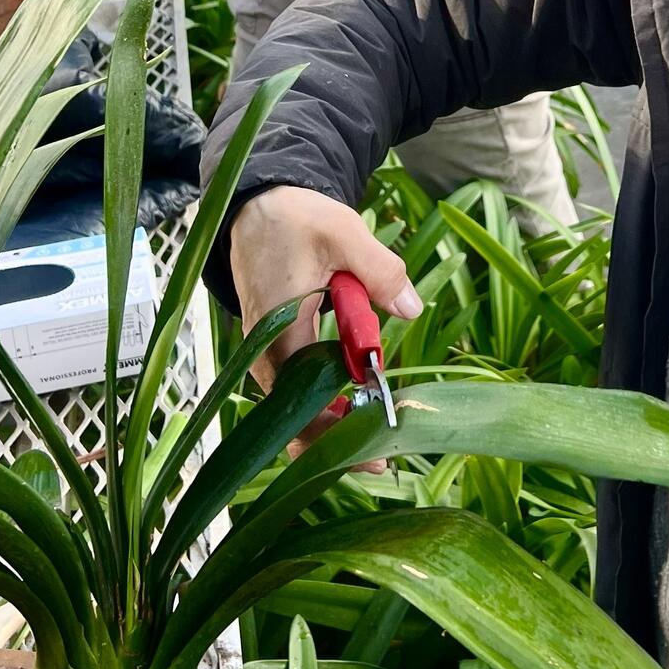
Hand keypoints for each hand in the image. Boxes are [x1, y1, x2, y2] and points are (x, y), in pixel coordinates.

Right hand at [231, 185, 420, 446]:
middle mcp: (264, 353)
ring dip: (331, 426)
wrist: (257, 208)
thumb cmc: (294, 219)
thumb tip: (411, 308)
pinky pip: (297, 391)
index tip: (374, 445)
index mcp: (277, 330)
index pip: (302, 400)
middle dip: (336, 442)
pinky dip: (324, 405)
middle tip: (381, 460)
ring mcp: (266, 355)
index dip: (336, 430)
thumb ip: (379, 270)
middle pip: (294, 418)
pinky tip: (354, 413)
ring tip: (373, 446)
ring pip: (294, 409)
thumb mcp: (342, 231)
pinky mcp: (275, 350)